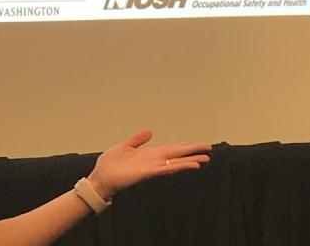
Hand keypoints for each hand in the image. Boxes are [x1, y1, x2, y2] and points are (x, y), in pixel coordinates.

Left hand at [87, 129, 210, 200]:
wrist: (101, 178)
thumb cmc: (110, 165)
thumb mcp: (124, 146)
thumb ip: (137, 139)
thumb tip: (150, 131)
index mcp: (149, 154)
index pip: (171, 149)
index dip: (184, 146)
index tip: (198, 144)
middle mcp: (154, 160)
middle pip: (178, 154)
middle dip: (193, 151)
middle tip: (209, 148)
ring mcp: (152, 166)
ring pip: (175, 162)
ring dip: (190, 160)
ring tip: (205, 158)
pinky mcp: (148, 172)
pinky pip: (167, 168)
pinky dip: (178, 166)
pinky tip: (189, 165)